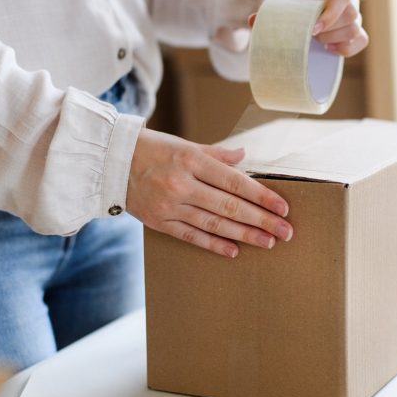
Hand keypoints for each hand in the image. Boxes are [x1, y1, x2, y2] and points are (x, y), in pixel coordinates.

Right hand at [126, 128, 292, 257]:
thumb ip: (216, 154)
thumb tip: (244, 157)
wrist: (111, 162)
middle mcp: (182, 184)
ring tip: (267, 242)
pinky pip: (192, 236)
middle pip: (229, 207)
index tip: (283, 207)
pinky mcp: (160, 222)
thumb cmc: (153, 149)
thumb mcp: (185, 145)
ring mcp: (170, 206)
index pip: (235, 182)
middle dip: (261, 220)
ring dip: (244, 235)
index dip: (262, 196)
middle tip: (285, 231)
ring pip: (214, 224)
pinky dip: (214, 244)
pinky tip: (234, 250)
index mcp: (192, 160)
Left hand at [250, 0, 368, 57]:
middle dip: (329, 30)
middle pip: (352, 14)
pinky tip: (329, 49)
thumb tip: (253, 21)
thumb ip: (266, 5)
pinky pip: (361, 39)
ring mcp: (353, 6)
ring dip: (335, 39)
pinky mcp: (353, 23)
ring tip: (316, 39)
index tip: (312, 30)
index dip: (331, 15)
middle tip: (309, 34)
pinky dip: (347, 48)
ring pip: (356, 28)